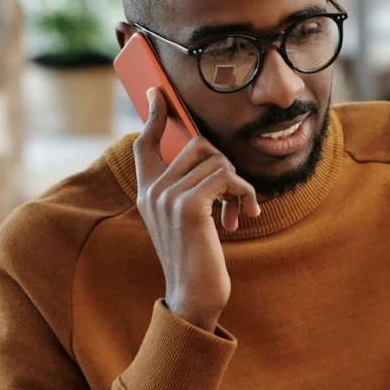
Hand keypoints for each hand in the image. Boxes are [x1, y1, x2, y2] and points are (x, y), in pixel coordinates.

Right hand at [133, 88, 260, 330]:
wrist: (194, 296)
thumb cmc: (197, 257)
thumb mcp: (187, 219)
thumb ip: (188, 188)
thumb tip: (208, 155)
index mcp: (148, 191)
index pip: (144, 143)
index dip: (154, 115)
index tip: (158, 92)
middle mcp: (153, 190)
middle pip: (197, 144)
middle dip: (224, 166)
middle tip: (233, 197)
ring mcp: (167, 196)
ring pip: (217, 160)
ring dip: (238, 185)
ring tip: (239, 212)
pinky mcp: (188, 206)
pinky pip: (226, 177)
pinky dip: (244, 195)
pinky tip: (244, 217)